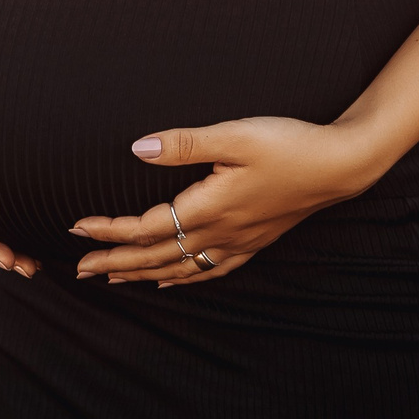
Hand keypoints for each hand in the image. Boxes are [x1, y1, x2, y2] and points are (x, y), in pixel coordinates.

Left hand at [67, 115, 380, 286]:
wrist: (342, 164)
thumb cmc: (290, 145)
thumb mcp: (235, 135)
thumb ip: (184, 144)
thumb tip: (137, 149)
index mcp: (209, 208)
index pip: (146, 227)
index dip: (109, 230)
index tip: (76, 230)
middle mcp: (220, 233)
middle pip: (156, 256)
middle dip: (115, 262)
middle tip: (78, 270)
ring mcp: (239, 241)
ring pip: (180, 268)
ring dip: (143, 273)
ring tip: (112, 278)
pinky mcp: (255, 240)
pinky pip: (211, 270)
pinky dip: (184, 278)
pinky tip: (171, 282)